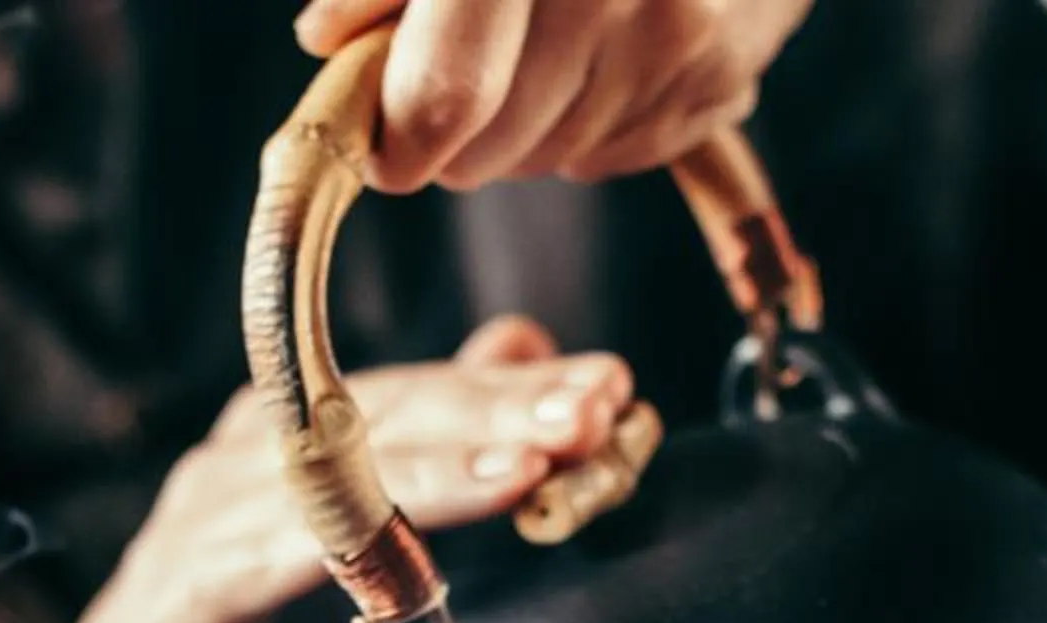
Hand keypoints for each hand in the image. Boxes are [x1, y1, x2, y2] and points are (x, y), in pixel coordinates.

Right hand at [0, 315, 633, 622]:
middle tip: (597, 401)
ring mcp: (208, 517)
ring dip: (443, 456)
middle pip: (388, 405)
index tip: (613, 385)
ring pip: (337, 465)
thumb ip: (433, 474)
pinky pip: (274, 547)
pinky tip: (418, 543)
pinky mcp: (182, 592)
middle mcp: (248, 457)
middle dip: (501, 402)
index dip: (517, 384)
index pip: (424, 392)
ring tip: (535, 458)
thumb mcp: (356, 573)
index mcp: (294, 443)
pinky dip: (352, 537)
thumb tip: (522, 359)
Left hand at [292, 0, 812, 191]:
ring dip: (525, 124)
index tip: (380, 144)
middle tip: (470, 64)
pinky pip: (608, 156)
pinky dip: (590, 120)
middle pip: (483, 151)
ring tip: (551, 42)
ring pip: (542, 159)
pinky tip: (608, 51)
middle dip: (454, 132)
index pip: (440, 100)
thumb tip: (327, 39)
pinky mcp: (720, 83)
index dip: (393, 143)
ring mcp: (676, 38)